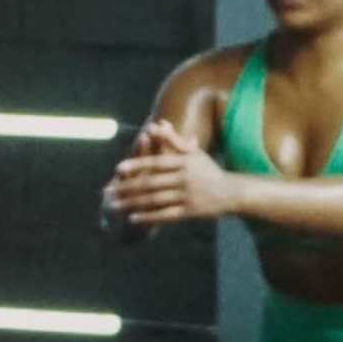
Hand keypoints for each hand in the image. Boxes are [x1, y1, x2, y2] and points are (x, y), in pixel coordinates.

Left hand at [104, 127, 228, 230]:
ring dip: (133, 203)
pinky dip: (149, 217)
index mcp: (184, 162)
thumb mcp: (193, 153)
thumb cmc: (209, 170)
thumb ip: (173, 139)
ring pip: (155, 200)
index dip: (137, 165)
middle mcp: (185, 179)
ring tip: (116, 205)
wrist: (232, 193)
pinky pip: (165, 215)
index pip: (156, 163)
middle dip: (128, 187)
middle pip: (151, 183)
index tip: (119, 168)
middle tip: (110, 191)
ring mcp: (187, 196)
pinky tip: (134, 218)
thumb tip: (157, 123)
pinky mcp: (190, 212)